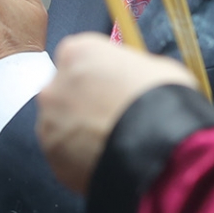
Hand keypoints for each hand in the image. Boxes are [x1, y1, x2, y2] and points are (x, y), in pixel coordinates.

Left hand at [36, 33, 196, 193]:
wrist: (160, 150)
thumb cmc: (163, 100)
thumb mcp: (153, 67)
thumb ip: (125, 69)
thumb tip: (125, 79)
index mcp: (77, 53)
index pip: (77, 57)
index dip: (96, 73)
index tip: (111, 85)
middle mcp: (55, 85)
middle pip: (64, 90)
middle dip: (83, 101)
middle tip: (111, 116)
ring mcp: (50, 124)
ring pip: (62, 124)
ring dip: (79, 130)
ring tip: (111, 142)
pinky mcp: (54, 157)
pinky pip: (65, 153)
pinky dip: (79, 157)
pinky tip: (105, 159)